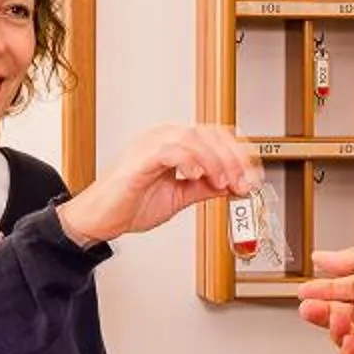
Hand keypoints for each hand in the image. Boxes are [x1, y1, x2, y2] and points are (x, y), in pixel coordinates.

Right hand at [60, 124, 262, 247]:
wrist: (101, 220)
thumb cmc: (130, 204)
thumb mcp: (180, 196)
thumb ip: (205, 187)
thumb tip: (233, 185)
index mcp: (172, 143)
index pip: (214, 135)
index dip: (238, 153)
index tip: (252, 176)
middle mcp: (162, 137)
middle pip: (209, 133)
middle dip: (232, 159)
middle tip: (242, 183)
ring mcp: (150, 144)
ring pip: (194, 138)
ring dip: (216, 161)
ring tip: (223, 183)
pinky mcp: (141, 158)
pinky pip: (171, 150)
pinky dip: (190, 161)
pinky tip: (198, 176)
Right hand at [297, 245, 353, 353]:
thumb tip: (322, 258)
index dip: (328, 289)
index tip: (306, 289)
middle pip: (350, 314)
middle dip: (325, 310)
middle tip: (309, 306)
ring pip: (353, 338)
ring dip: (336, 329)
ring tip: (332, 317)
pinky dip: (350, 353)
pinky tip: (346, 339)